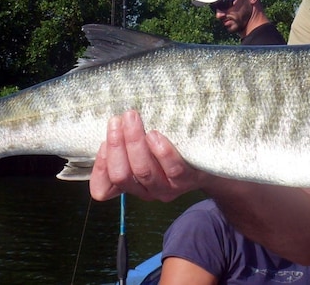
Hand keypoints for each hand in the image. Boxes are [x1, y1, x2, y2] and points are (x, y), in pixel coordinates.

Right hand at [89, 110, 207, 201]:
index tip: (102, 142)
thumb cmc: (170, 150)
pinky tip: (156, 135)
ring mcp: (167, 189)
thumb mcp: (146, 150)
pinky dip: (162, 152)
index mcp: (131, 185)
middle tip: (117, 120)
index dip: (99, 167)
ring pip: (144, 171)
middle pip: (122, 175)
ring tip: (132, 118)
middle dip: (116, 146)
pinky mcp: (188, 180)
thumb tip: (112, 125)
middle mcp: (146, 191)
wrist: (210, 162)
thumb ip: (128, 145)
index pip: (103, 189)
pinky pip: (173, 169)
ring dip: (135, 142)